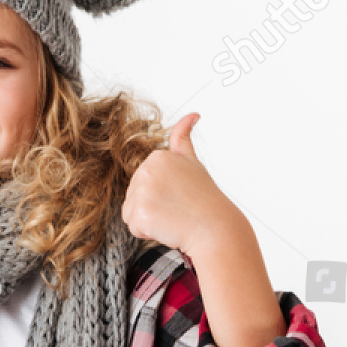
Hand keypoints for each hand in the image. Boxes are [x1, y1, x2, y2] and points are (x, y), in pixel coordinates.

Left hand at [120, 113, 236, 256]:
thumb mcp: (193, 163)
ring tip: (172, 217)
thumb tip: (192, 114)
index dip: (160, 194)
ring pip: (131, 212)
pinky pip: (133, 227)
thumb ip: (183, 139)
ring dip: (149, 221)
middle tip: (177, 208)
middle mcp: (147, 170)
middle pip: (133, 196)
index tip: (180, 194)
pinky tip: (167, 226)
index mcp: (157, 157)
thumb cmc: (205, 199)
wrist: (215, 227)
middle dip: (152, 207)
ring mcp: (142, 191)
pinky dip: (147, 232)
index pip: (142, 182)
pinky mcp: (139, 212)